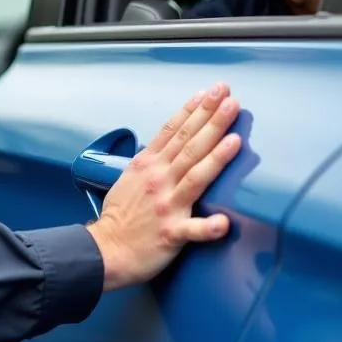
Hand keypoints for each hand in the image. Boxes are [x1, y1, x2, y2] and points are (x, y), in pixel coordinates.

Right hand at [87, 83, 240, 291]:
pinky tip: (223, 222)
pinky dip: (207, 227)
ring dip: (215, 157)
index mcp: (147, 165)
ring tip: (235, 138)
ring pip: (194, 177)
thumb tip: (171, 140)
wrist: (105, 250)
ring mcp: (165, 205)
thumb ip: (152, 158)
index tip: (209, 92)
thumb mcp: (130, 176)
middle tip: (228, 98)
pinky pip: (192, 230)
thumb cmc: (120, 215)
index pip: (173, 131)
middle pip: (188, 146)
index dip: (192, 110)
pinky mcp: (171, 233)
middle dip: (210, 120)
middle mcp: (157, 180)